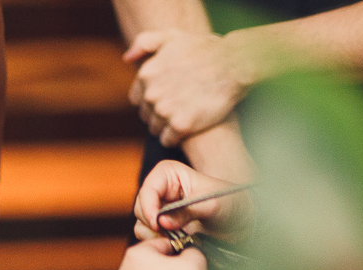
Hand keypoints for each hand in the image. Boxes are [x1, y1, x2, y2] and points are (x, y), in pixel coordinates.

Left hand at [125, 29, 252, 146]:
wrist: (236, 64)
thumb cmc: (205, 49)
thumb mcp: (172, 36)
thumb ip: (145, 42)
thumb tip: (126, 59)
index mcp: (146, 74)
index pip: (138, 98)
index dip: (152, 99)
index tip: (168, 97)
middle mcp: (151, 94)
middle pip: (147, 115)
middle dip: (159, 113)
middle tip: (179, 107)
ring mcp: (165, 111)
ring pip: (156, 129)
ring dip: (166, 126)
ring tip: (183, 117)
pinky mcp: (181, 125)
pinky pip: (168, 140)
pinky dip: (175, 138)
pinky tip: (187, 129)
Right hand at [133, 160, 253, 240]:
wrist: (242, 223)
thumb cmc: (232, 204)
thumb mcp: (212, 204)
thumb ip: (186, 212)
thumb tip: (161, 222)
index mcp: (170, 174)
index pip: (148, 188)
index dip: (148, 206)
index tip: (157, 224)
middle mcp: (161, 189)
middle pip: (140, 207)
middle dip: (151, 223)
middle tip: (168, 235)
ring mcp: (160, 208)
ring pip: (141, 223)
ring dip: (154, 235)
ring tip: (175, 240)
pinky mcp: (162, 226)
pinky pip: (148, 235)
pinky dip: (157, 242)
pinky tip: (174, 243)